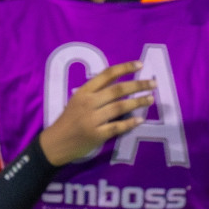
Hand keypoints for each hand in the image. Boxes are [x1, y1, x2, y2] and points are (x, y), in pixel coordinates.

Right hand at [38, 61, 154, 165]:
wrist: (55, 143)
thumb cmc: (68, 120)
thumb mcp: (77, 101)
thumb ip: (95, 93)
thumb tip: (121, 83)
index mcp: (83, 92)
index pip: (106, 75)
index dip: (124, 68)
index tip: (140, 65)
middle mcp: (87, 103)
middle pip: (117, 90)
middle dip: (138, 85)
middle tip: (153, 83)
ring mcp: (92, 119)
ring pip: (120, 107)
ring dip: (138, 102)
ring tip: (150, 99)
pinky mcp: (96, 134)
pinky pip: (117, 127)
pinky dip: (130, 123)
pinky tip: (140, 120)